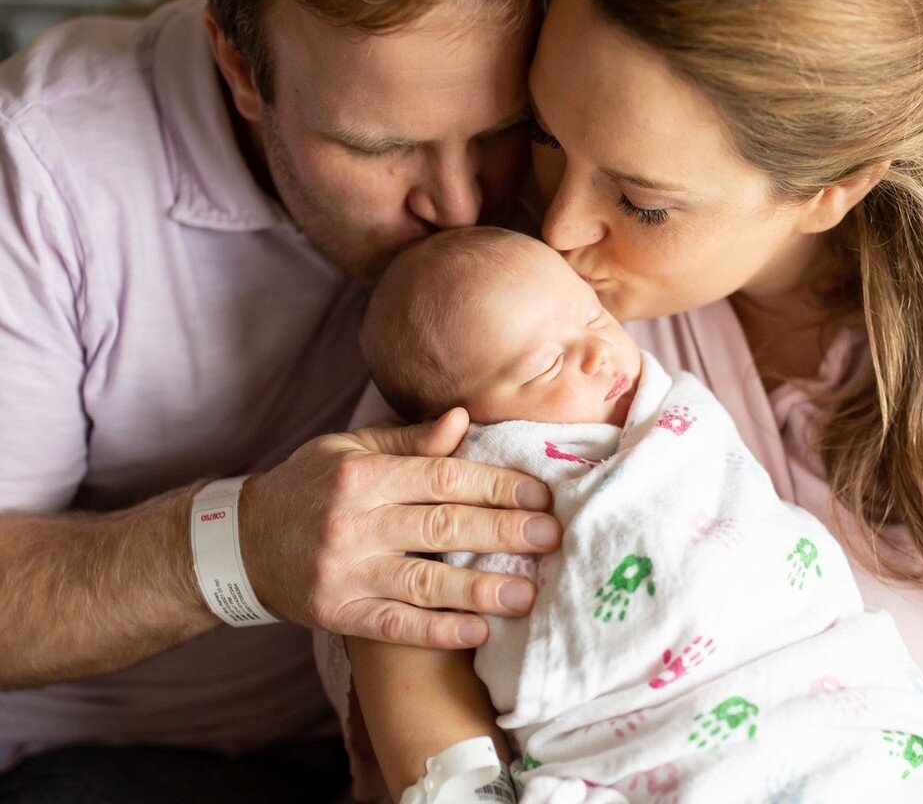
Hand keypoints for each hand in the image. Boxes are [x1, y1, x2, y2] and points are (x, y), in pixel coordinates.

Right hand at [237, 409, 559, 646]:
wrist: (242, 542)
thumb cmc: (309, 486)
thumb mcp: (351, 450)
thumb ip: (409, 440)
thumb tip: (463, 419)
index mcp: (363, 476)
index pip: (444, 477)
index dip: (496, 484)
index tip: (539, 494)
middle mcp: (354, 524)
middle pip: (443, 528)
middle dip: (504, 532)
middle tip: (551, 537)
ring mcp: (345, 573)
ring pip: (426, 583)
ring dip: (482, 590)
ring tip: (529, 592)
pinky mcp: (338, 614)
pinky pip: (396, 627)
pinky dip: (439, 631)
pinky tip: (479, 631)